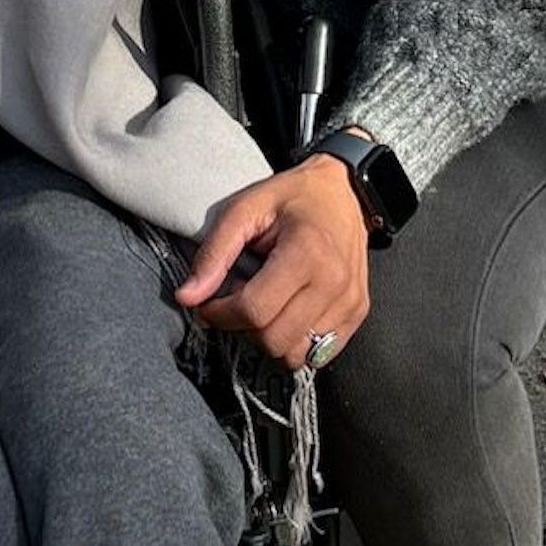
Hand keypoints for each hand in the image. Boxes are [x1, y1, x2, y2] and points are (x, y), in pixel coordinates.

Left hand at [174, 154, 370, 369]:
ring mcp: (350, 301)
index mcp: (308, 252)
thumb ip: (214, 254)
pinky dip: (295, 340)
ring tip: (265, 304)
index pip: (254, 311)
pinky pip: (319, 353)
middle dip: (243, 328)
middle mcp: (335, 281)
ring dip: (269, 337)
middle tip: (237, 301)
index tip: (209, 303)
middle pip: (275, 339)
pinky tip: (287, 311)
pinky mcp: (357, 312)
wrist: (342, 191)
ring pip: (296, 354)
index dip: (221, 314)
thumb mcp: (244, 210)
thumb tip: (188, 296)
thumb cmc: (293, 197)